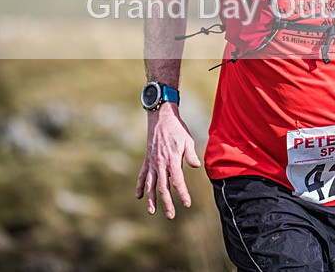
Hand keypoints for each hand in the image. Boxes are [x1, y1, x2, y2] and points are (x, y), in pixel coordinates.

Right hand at [135, 103, 201, 218]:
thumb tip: (196, 166)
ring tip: (152, 212)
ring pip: (150, 185)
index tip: (187, 204)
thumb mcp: (187, 140)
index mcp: (172, 160)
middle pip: (163, 187)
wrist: (161, 118)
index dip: (182, 194)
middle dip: (167, 203)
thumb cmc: (177, 129)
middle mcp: (160, 164)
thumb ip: (190, 154)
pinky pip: (142, 176)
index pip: (177, 181)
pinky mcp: (147, 160)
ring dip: (151, 199)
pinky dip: (140, 186)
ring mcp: (152, 163)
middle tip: (171, 216)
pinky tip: (139, 196)